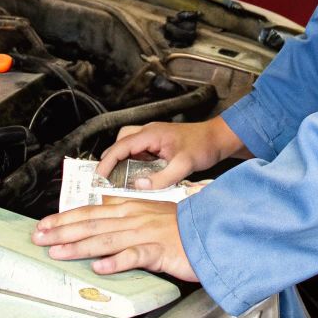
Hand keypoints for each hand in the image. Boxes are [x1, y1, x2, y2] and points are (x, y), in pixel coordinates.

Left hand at [34, 200, 196, 279]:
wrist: (210, 229)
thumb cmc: (180, 226)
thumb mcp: (149, 214)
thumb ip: (125, 215)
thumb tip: (101, 216)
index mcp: (130, 208)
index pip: (90, 212)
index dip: (64, 218)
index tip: (44, 224)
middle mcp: (133, 218)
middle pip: (91, 224)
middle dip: (62, 231)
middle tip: (39, 237)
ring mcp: (145, 234)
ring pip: (106, 240)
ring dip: (79, 247)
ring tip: (58, 252)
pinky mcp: (158, 250)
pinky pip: (135, 256)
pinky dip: (116, 262)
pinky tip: (100, 267)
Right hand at [97, 116, 248, 188]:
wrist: (218, 138)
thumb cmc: (204, 146)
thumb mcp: (184, 165)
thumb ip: (161, 178)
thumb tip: (138, 186)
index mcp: (151, 134)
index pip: (121, 147)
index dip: (108, 162)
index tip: (99, 177)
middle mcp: (149, 132)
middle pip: (119, 143)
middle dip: (111, 160)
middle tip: (106, 180)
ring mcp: (153, 136)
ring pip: (127, 145)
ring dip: (122, 160)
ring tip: (119, 179)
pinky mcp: (158, 142)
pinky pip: (138, 151)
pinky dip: (132, 161)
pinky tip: (137, 175)